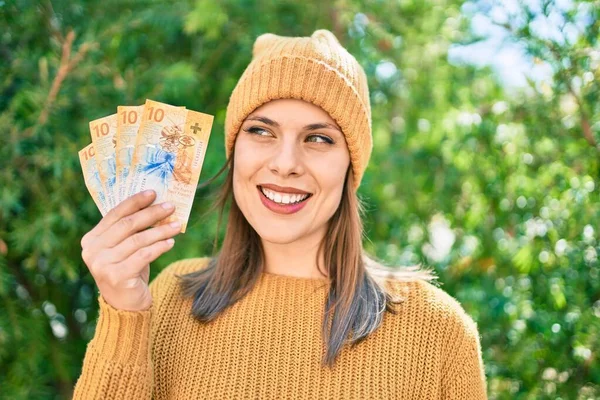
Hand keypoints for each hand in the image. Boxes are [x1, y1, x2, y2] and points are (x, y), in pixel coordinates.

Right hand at [80, 190, 179, 310]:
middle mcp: (92, 251)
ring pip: (138, 240)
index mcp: (91, 239)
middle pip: (127, 225)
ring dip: (161, 230)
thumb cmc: (129, 271)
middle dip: (151, 213)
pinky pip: (143, 256)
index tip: (153, 192)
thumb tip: (156, 204)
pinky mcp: (116, 277)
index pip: (114, 214)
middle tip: (170, 206)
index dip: (135, 202)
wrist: (126, 306)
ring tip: (177, 225)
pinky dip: (159, 247)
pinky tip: (171, 242)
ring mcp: (102, 265)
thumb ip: (131, 230)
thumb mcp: (126, 248)